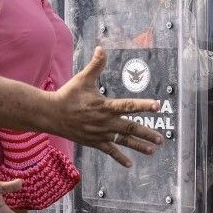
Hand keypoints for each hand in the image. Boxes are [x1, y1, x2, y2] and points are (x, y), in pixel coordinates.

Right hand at [52, 46, 162, 167]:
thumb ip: (96, 65)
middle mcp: (105, 122)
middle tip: (160, 138)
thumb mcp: (83, 78)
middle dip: (147, 133)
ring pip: (123, 141)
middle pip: (130, 128)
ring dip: (138, 146)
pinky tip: (130, 164)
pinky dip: (119, 157)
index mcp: (105, 106)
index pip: (129, 105)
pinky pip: (109, 151)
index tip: (157, 106)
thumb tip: (101, 48)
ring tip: (152, 150)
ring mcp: (100, 134)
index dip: (144, 105)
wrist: (51, 114)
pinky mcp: (94, 142)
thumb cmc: (68, 95)